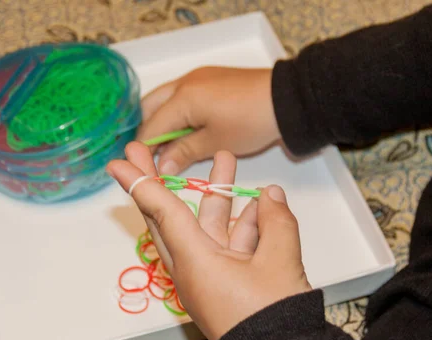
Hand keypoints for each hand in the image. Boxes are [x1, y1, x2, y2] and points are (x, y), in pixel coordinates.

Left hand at [106, 142, 310, 339]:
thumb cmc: (271, 316)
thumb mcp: (278, 262)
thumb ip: (276, 221)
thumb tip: (271, 196)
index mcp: (195, 261)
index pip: (161, 211)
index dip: (140, 182)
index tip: (119, 162)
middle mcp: (194, 265)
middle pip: (171, 215)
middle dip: (161, 180)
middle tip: (142, 151)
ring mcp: (210, 273)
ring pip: (208, 225)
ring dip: (218, 195)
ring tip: (226, 160)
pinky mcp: (227, 281)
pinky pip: (229, 244)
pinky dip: (243, 225)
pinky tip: (260, 205)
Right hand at [137, 67, 280, 175]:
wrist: (287, 100)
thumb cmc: (251, 122)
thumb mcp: (216, 142)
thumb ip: (184, 153)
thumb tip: (161, 167)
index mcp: (181, 98)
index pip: (150, 127)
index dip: (144, 150)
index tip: (143, 169)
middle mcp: (184, 83)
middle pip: (150, 107)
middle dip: (147, 132)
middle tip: (152, 156)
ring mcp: (197, 78)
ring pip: (165, 100)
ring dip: (161, 122)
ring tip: (168, 147)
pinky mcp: (210, 79)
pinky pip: (181, 96)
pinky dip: (176, 113)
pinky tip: (185, 131)